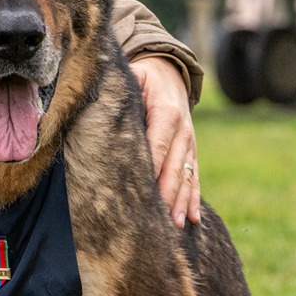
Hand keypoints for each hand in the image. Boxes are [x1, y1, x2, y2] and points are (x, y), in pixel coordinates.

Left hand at [130, 58, 199, 227]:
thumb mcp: (134, 77)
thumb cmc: (144, 77)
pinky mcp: (192, 150)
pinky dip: (194, 197)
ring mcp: (190, 141)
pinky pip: (195, 176)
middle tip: (162, 220)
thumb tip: (100, 105)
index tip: (146, 193)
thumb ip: (122, 94)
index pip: (158, 146)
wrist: (170, 71)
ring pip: (187, 175)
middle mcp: (183, 129)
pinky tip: (194, 219)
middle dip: (169, 194)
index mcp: (166, 112)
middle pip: (175, 166)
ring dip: (183, 201)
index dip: (153, 170)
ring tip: (179, 224)